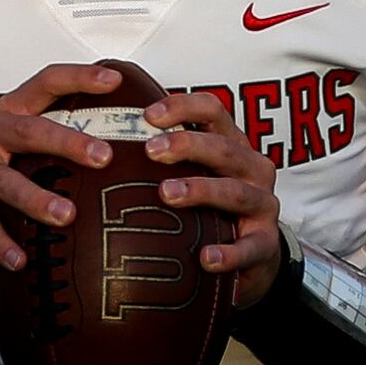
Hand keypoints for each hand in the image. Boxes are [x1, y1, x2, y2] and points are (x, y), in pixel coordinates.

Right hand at [0, 63, 124, 269]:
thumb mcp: (14, 140)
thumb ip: (54, 133)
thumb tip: (124, 139)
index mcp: (8, 111)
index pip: (45, 83)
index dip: (78, 77)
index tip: (114, 81)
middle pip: (29, 131)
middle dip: (68, 142)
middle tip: (104, 156)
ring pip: (7, 182)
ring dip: (38, 199)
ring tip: (68, 216)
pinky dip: (3, 244)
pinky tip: (22, 260)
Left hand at [142, 92, 283, 308]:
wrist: (254, 256)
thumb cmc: (214, 209)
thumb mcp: (198, 176)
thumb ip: (166, 161)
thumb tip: (100, 142)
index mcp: (233, 146)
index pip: (214, 112)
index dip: (184, 107)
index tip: (148, 115)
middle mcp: (252, 170)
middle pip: (225, 149)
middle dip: (188, 145)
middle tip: (151, 151)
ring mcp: (262, 206)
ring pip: (235, 192)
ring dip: (201, 190)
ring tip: (167, 193)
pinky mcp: (265, 244)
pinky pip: (249, 248)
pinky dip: (229, 252)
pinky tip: (206, 257)